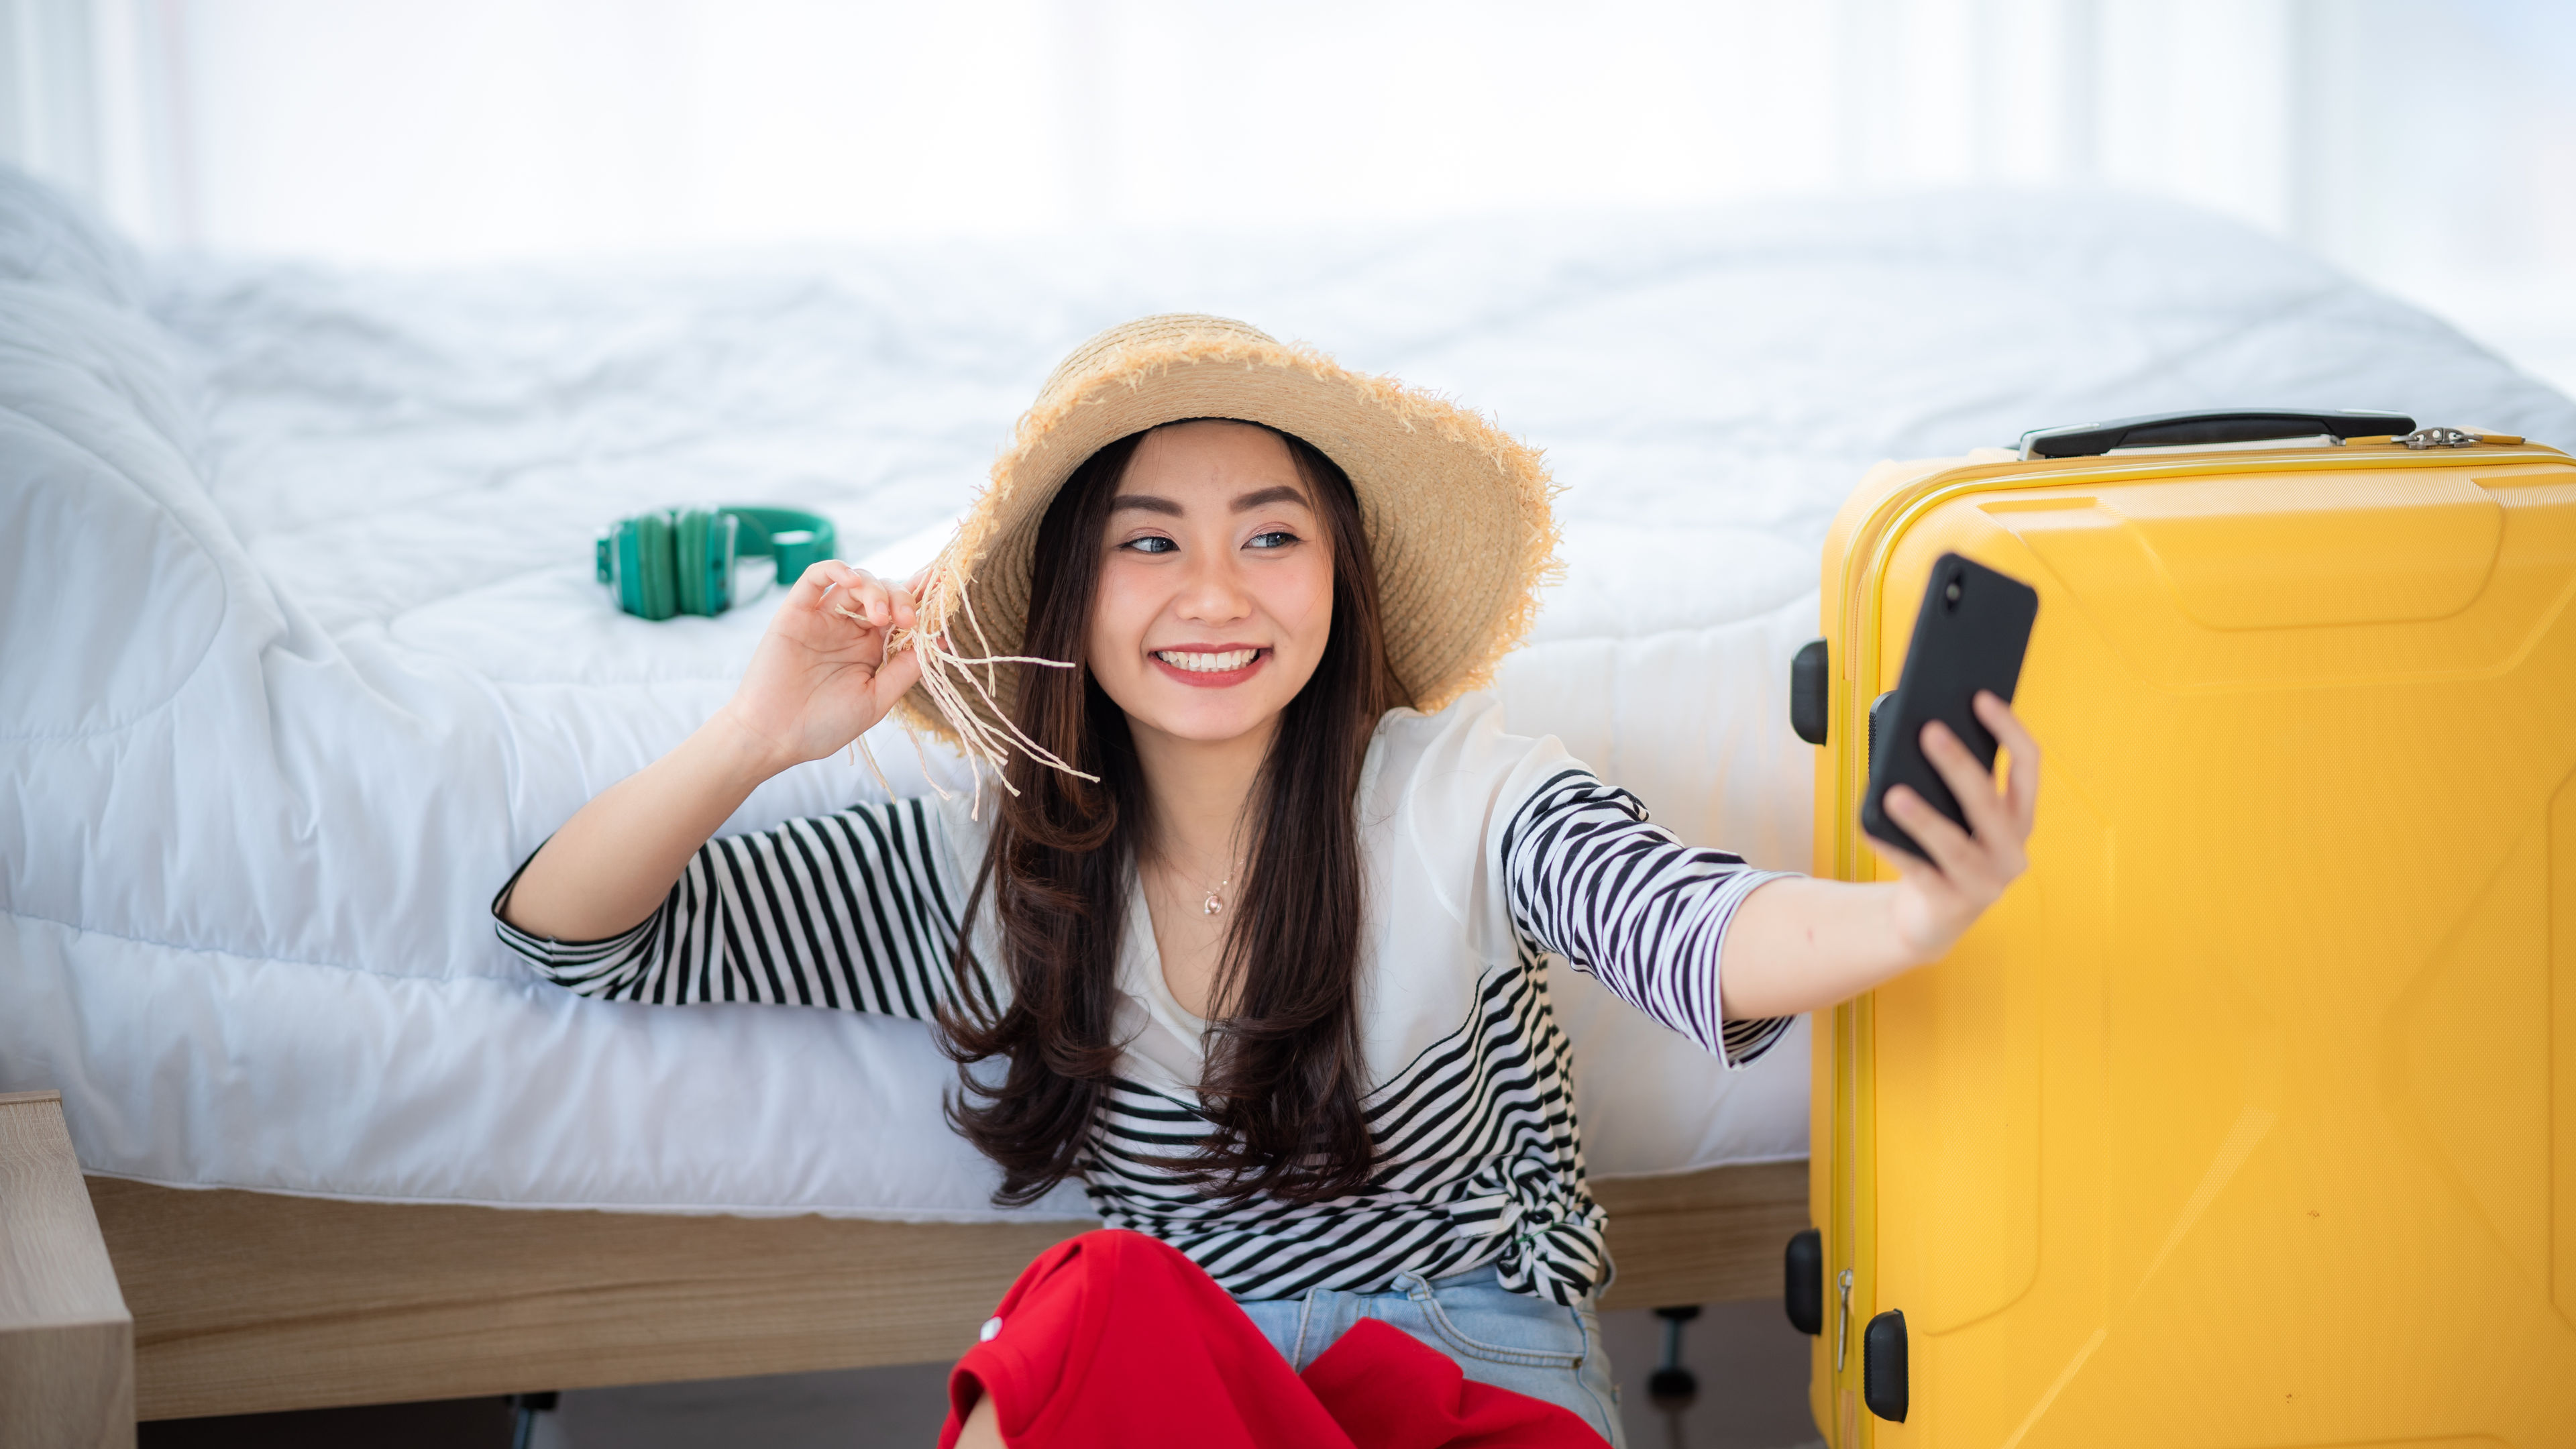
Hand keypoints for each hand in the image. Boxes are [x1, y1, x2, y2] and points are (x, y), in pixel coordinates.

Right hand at [712, 560, 925, 771]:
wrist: (775, 738)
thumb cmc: (824, 725)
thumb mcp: (876, 699)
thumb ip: (905, 669)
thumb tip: (942, 641)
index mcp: (872, 647)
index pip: (901, 611)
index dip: (922, 596)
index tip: (944, 585)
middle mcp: (850, 628)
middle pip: (883, 592)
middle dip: (902, 598)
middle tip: (907, 620)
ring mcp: (823, 618)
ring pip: (855, 581)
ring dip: (875, 589)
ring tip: (881, 616)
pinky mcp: (795, 612)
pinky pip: (815, 578)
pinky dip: (836, 569)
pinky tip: (852, 580)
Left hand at [1875, 692, 2040, 963]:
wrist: (1931, 917)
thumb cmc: (1942, 852)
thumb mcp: (1956, 816)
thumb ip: (1952, 782)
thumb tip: (1922, 732)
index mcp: (2019, 818)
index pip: (2027, 765)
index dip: (2008, 729)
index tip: (1981, 697)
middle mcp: (2011, 850)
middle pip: (1987, 801)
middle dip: (1957, 764)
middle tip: (1928, 731)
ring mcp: (1986, 882)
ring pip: (1954, 845)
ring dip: (1924, 818)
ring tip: (1894, 793)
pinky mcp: (1953, 905)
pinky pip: (1919, 872)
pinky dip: (1893, 849)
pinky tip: (1871, 828)